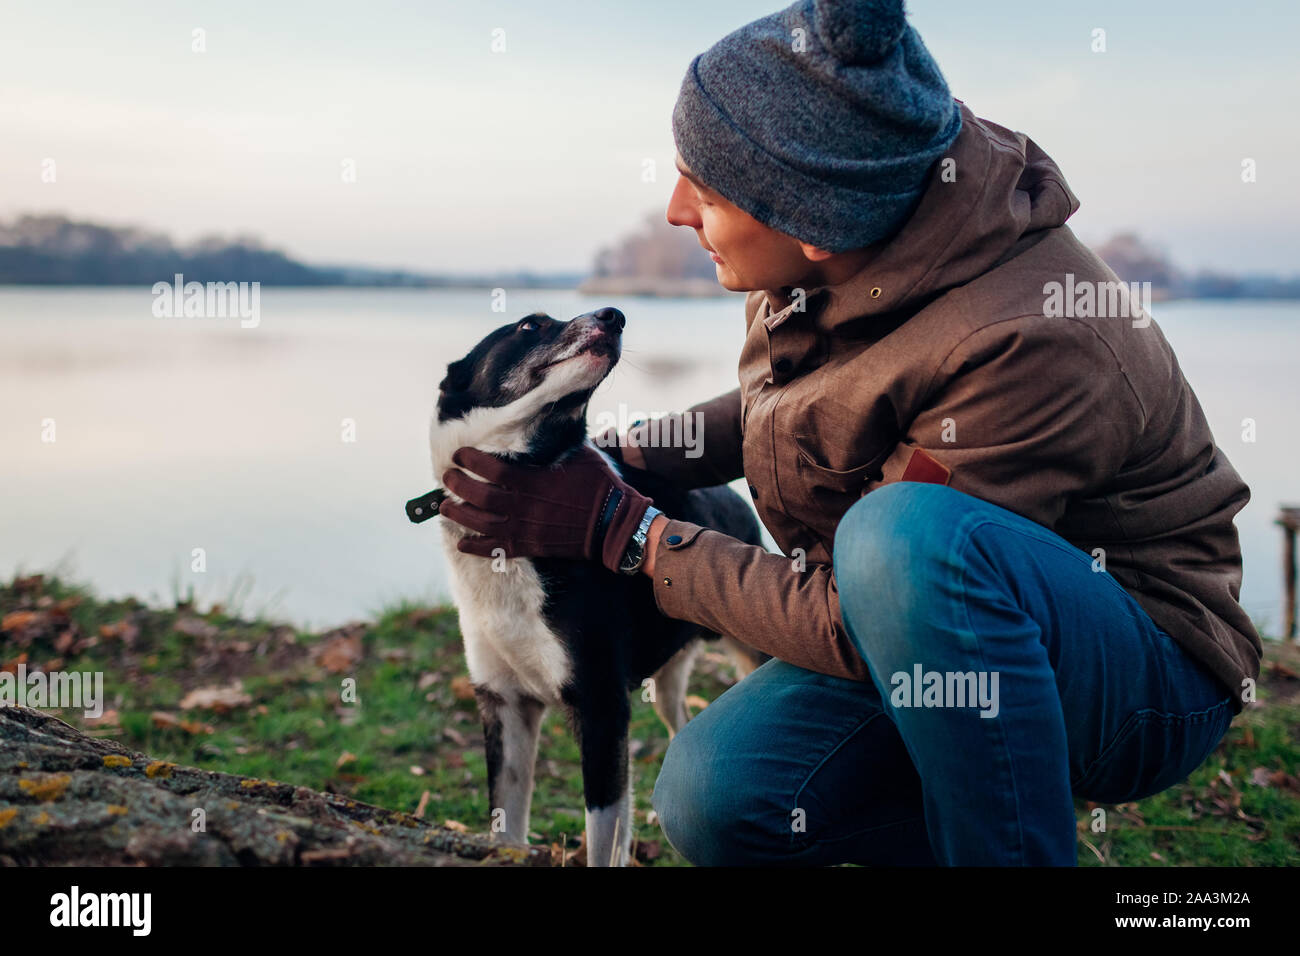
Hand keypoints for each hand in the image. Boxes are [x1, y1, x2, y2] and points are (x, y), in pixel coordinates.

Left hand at [439, 444, 653, 572]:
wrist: (614, 524)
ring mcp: (526, 529)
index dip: (472, 461)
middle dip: (459, 485)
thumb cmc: (600, 485)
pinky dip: (476, 547)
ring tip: (444, 506)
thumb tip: (544, 419)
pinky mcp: (530, 547)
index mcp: (535, 482)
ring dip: (459, 514)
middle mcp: (525, 506)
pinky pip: (496, 549)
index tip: (459, 453)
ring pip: (482, 523)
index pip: (493, 470)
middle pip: (481, 496)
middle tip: (446, 476)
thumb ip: (556, 442)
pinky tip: (461, 542)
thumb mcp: (580, 454)